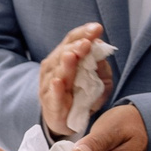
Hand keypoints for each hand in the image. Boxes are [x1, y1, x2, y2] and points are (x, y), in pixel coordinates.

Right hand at [38, 21, 111, 138]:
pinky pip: (53, 95)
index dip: (83, 33)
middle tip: (87, 43)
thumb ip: (100, 65)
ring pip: (57, 72)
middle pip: (63, 54)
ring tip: (72, 56)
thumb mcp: (99, 80)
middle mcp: (53, 68)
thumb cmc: (83, 96)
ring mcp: (49, 85)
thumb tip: (101, 46)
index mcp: (64, 58)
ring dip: (65, 65)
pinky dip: (55, 89)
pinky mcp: (50, 104)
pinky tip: (58, 82)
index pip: (71, 40)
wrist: (67, 121)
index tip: (96, 28)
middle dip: (75, 47)